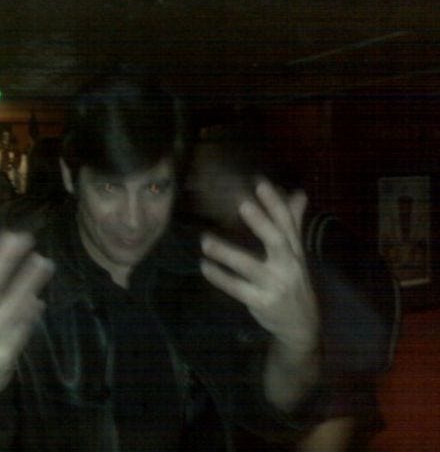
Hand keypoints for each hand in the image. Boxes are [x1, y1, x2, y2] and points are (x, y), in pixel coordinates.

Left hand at [200, 179, 317, 351]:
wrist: (301, 325)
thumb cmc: (293, 281)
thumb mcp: (296, 253)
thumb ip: (293, 223)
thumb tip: (298, 192)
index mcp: (295, 251)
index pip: (287, 223)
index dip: (275, 202)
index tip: (260, 182)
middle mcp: (288, 265)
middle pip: (276, 240)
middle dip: (261, 222)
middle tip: (242, 203)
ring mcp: (275, 285)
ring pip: (250, 266)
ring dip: (226, 252)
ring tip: (204, 239)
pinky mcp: (261, 302)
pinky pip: (237, 289)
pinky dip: (220, 278)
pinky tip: (204, 266)